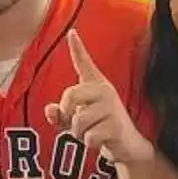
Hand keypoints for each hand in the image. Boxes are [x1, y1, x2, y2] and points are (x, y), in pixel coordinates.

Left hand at [43, 30, 151, 164]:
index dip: (77, 48)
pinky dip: (89, 143)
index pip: (84, 63)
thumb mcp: (75, 121)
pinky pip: (89, 136)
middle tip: (73, 124)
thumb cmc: (99, 128)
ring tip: (91, 132)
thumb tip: (49, 110)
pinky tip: (101, 141)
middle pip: (70, 95)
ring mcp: (111, 107)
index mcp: (95, 85)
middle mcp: (104, 91)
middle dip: (66, 114)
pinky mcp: (116, 125)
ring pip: (78, 120)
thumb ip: (60, 114)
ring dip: (78, 134)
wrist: (128, 145)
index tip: (72, 32)